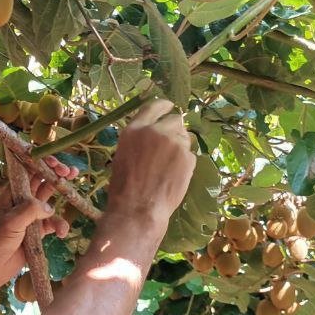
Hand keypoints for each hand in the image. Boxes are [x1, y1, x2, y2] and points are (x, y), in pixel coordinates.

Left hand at [0, 156, 76, 284]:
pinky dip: (59, 225)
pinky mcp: (38, 230)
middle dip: (57, 174)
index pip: (27, 170)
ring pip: (51, 199)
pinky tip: (61, 233)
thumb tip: (49, 207)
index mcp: (12, 193)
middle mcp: (22, 200)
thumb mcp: (11, 222)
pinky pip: (53, 222)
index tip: (56, 162)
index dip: (42, 163)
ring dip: (63, 195)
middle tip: (70, 171)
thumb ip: (30, 210)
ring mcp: (31, 215)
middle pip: (42, 181)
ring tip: (74, 193)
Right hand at [106, 99, 194, 223]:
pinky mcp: (188, 157)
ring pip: (185, 138)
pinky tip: (175, 177)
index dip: (164, 106)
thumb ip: (140, 141)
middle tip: (170, 147)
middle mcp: (156, 131)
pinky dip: (185, 164)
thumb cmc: (124, 188)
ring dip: (180, 147)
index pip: (153, 107)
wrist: (138, 208)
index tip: (170, 106)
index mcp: (135, 130)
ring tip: (170, 167)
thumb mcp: (124, 155)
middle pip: (175, 120)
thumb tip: (154, 137)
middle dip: (175, 130)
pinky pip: (190, 155)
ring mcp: (174, 143)